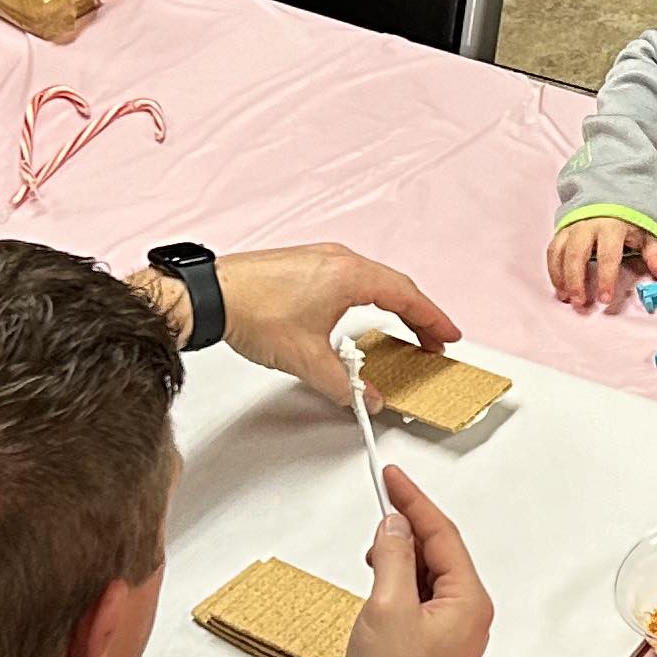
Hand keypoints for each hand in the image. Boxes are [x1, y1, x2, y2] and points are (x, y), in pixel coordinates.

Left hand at [225, 241, 458, 396]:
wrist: (208, 296)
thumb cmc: (252, 312)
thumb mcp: (308, 360)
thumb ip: (345, 385)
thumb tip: (366, 398)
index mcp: (349, 275)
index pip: (406, 296)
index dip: (433, 319)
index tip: (448, 335)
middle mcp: (338, 260)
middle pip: (393, 286)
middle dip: (417, 314)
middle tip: (433, 339)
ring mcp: (319, 259)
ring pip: (370, 281)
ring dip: (390, 305)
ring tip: (402, 329)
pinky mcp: (302, 266)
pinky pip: (348, 279)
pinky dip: (366, 298)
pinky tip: (359, 317)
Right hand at [339, 467, 491, 656]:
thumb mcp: (386, 607)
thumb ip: (392, 558)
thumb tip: (394, 527)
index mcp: (468, 601)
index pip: (442, 533)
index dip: (413, 500)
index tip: (392, 476)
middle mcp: (466, 616)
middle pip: (438, 553)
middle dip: (408, 526)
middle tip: (380, 501)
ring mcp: (448, 636)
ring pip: (426, 578)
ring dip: (398, 559)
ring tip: (371, 551)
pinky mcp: (428, 653)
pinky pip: (415, 603)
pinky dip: (395, 587)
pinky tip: (375, 588)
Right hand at [549, 213, 656, 310]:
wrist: (611, 193)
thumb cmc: (630, 219)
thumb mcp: (646, 233)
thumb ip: (655, 255)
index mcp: (612, 226)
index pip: (607, 255)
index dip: (606, 278)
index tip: (605, 299)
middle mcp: (588, 225)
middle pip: (577, 255)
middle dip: (576, 281)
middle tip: (580, 303)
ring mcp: (572, 226)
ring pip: (560, 252)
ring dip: (561, 277)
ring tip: (566, 298)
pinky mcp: (562, 229)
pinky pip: (553, 250)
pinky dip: (553, 270)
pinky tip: (559, 287)